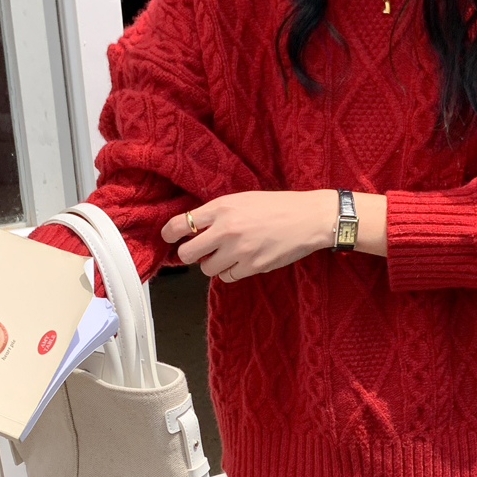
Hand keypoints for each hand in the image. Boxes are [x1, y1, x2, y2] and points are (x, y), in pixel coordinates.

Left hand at [161, 190, 338, 282]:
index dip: (169, 233)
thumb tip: (193, 229)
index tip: (168, 237)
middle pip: (188, 253)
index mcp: (222, 208)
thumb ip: (217, 213)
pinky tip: (242, 261)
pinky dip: (230, 272)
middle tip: (200, 251)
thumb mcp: (242, 200)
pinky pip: (227, 277)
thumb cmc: (277, 207)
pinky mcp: (251, 267)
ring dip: (213, 264)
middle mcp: (226, 229)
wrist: (307, 218)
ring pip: (207, 269)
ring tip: (227, 254)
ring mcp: (239, 250)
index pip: (181, 224)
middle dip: (190, 254)